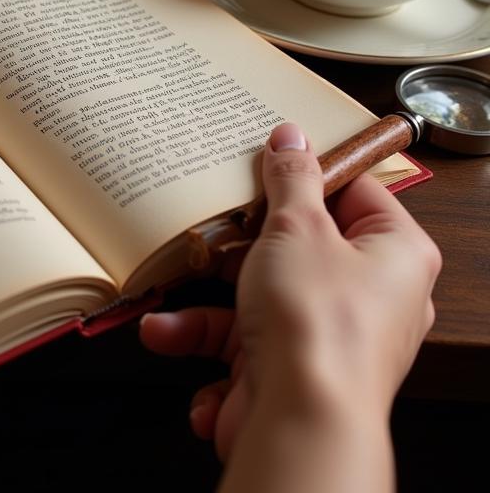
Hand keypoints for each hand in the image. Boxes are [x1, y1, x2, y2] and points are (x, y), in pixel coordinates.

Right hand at [140, 122, 440, 492]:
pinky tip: (167, 333)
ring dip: (206, 298)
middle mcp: (369, 295)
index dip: (308, 173)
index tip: (264, 159)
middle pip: (298, 244)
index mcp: (394, 253)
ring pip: (259, 295)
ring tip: (171, 283)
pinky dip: (201, 339)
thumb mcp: (298, 227)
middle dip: (240, 239)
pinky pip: (241, 341)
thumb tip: (290, 136)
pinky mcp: (291, 367)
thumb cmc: (318, 322)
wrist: (302, 424)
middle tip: (212, 215)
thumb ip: (291, 178)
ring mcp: (327, 335)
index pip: (355, 192)